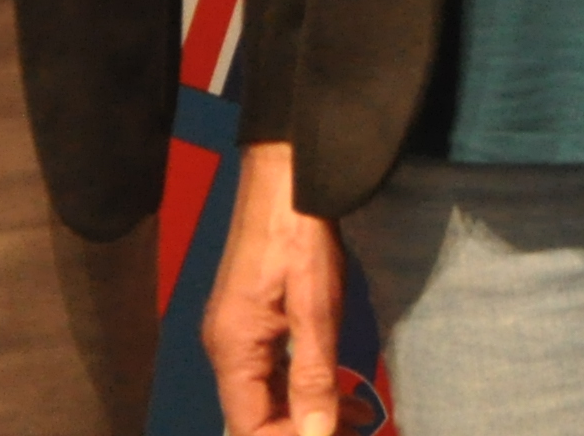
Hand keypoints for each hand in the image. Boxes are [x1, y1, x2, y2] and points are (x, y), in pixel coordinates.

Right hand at [200, 141, 344, 435]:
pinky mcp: (251, 317)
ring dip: (306, 411)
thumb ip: (313, 376)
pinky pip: (271, 368)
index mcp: (232, 349)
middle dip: (299, 429)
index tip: (331, 435)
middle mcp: (226, 347)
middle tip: (351, 428)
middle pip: (253, 414)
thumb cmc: (300, 234)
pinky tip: (340, 390)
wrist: (287, 173)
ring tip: (358, 418)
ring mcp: (236, 331)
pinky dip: (301, 386)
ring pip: (265, 394)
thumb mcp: (315, 308)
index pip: (248, 426)